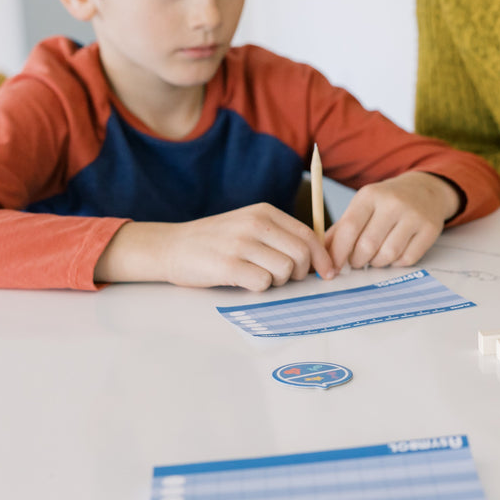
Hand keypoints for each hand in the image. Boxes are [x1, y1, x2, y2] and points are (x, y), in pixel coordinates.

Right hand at [95, 203, 335, 290]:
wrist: (171, 246)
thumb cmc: (217, 240)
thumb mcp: (250, 224)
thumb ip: (280, 235)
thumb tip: (318, 257)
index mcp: (265, 212)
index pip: (308, 235)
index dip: (323, 257)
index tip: (328, 272)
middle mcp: (255, 224)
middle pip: (302, 254)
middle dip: (301, 272)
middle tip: (286, 278)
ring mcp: (240, 244)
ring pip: (285, 270)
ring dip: (278, 281)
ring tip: (259, 276)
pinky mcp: (228, 266)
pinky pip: (262, 283)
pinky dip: (259, 288)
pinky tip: (244, 281)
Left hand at [326, 171, 459, 269]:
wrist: (425, 189)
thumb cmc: (386, 202)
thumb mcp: (363, 206)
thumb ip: (341, 230)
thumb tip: (321, 256)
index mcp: (370, 195)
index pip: (349, 228)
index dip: (338, 252)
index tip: (333, 267)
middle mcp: (393, 203)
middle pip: (367, 245)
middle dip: (357, 261)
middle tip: (357, 262)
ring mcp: (414, 216)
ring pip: (388, 255)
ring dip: (377, 263)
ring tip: (375, 257)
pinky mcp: (430, 229)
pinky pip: (407, 259)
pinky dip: (397, 263)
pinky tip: (395, 254)